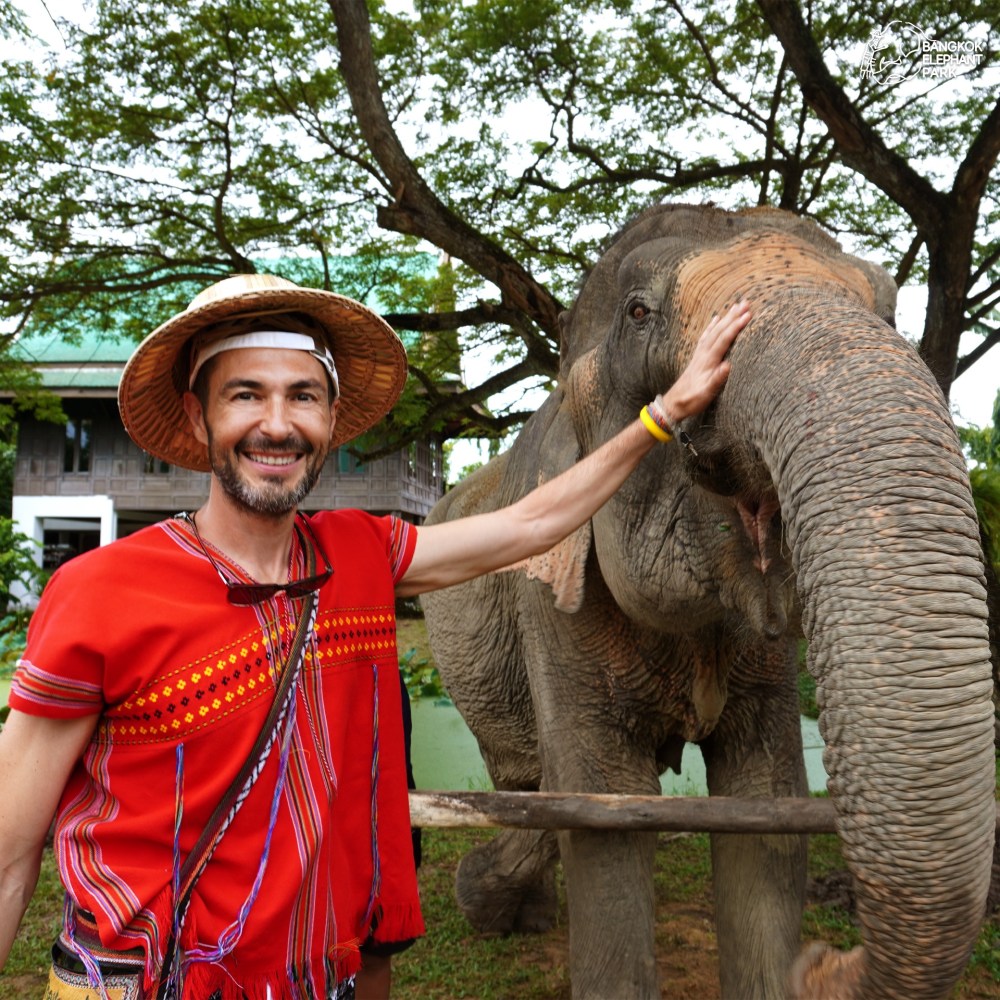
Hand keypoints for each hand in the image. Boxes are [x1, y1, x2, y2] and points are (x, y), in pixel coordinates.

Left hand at [658, 299, 749, 421]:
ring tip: (736, 305)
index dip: (736, 327)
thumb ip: (716, 379)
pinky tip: (716, 319)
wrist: (673, 404)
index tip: (748, 315)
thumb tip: (728, 365)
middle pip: (719, 331)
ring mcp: (699, 354)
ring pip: (714, 331)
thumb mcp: (706, 394)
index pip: (724, 340)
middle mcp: (703, 354)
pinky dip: (712, 326)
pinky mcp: (697, 357)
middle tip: (746, 303)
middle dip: (733, 316)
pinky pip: (706, 337)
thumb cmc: (691, 400)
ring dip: (725, 318)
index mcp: (708, 361)